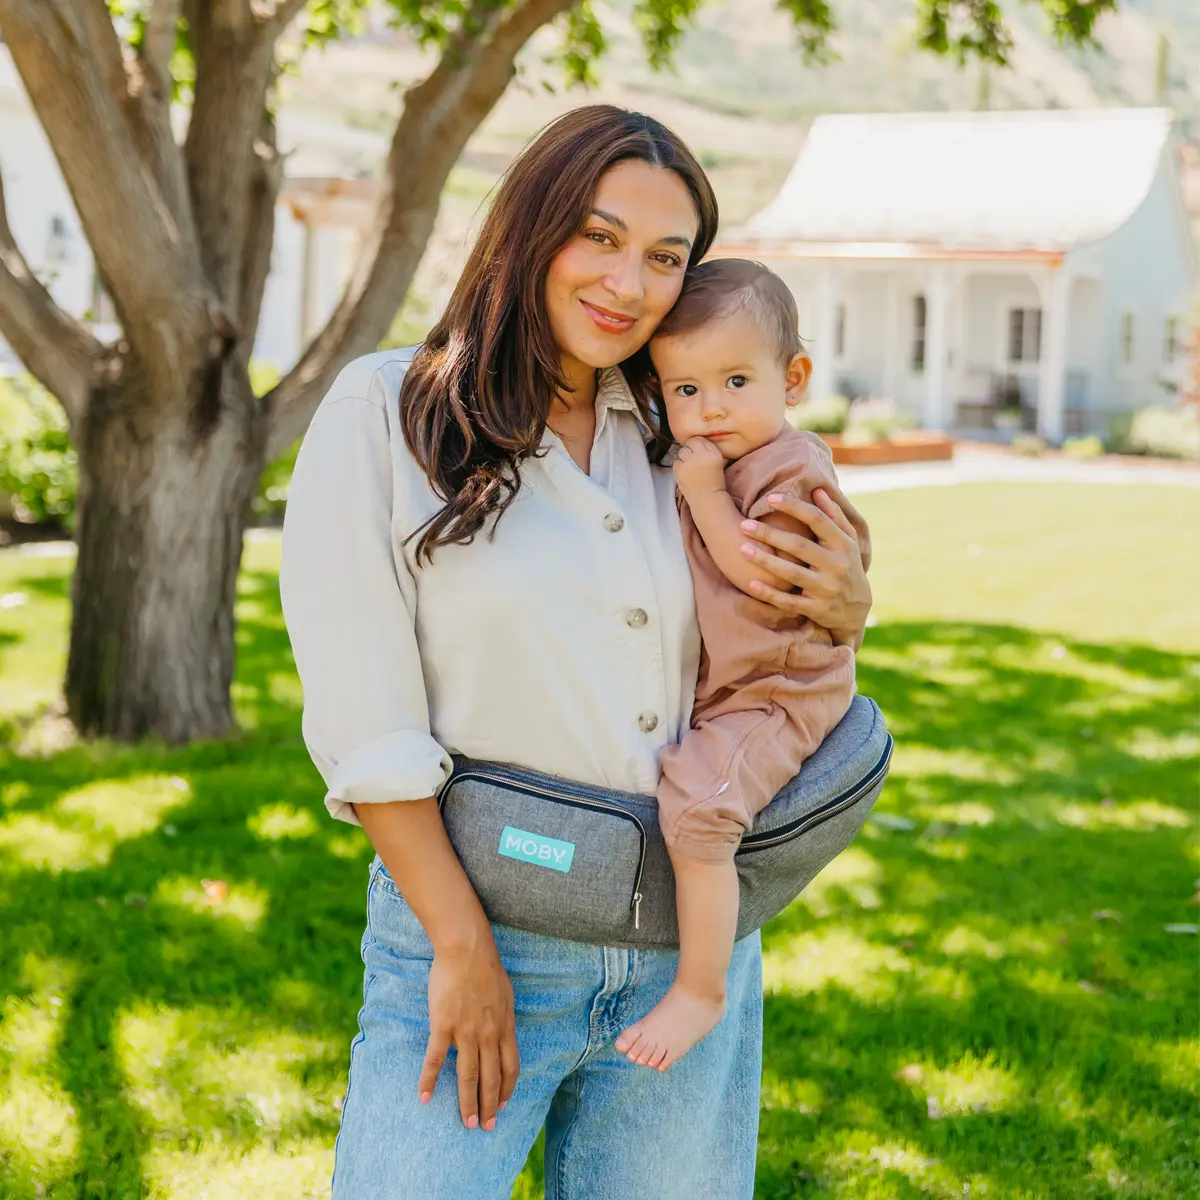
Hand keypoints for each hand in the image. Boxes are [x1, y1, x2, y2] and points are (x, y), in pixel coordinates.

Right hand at [419, 931, 518, 1130]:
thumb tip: (502, 1032)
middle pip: (491, 1078)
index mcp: (505, 1027)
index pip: (510, 1067)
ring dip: (467, 1102)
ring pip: (468, 1076)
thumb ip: (504, 1018)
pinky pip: (435, 1060)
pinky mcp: (444, 1026)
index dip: (507, 1089)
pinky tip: (424, 1098)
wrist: (467, 950)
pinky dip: (428, 1081)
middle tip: (486, 1127)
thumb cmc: (487, 967)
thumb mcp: (506, 995)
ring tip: (467, 1123)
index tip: (504, 1105)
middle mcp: (488, 1035)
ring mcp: (466, 1032)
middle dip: (490, 1105)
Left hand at [673, 436, 727, 500]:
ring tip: (690, 468)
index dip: (696, 445)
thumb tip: (695, 441)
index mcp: (713, 452)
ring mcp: (689, 462)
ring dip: (684, 458)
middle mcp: (701, 455)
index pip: (699, 439)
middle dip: (690, 451)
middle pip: (689, 444)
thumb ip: (707, 449)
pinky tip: (686, 474)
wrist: (708, 498)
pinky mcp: (680, 470)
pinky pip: (676, 463)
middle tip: (694, 461)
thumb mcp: (717, 461)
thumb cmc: (714, 482)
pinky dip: (679, 467)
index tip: (697, 451)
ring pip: (681, 452)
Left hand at [739, 487, 871, 647]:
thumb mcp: (848, 541)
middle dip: (770, 534)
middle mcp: (837, 565)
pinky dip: (770, 594)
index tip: (770, 498)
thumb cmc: (846, 565)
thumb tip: (818, 489)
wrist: (856, 609)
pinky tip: (751, 584)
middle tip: (744, 525)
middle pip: (800, 546)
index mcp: (843, 544)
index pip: (817, 520)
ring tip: (742, 548)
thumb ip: (834, 515)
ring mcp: (826, 588)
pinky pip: (789, 602)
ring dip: (765, 561)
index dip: (793, 507)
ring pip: (792, 573)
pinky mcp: (816, 609)